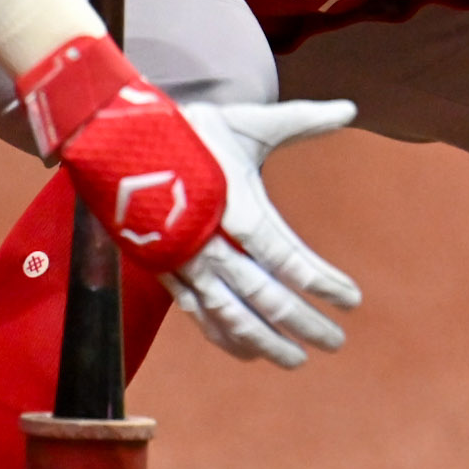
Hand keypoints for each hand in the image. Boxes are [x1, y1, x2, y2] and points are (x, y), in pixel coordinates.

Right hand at [162, 100, 363, 367]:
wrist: (115, 136)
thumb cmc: (190, 129)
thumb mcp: (247, 120)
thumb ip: (301, 120)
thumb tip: (350, 108)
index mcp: (234, 205)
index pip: (285, 255)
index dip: (319, 281)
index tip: (353, 300)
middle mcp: (208, 241)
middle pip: (262, 294)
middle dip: (301, 323)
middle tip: (336, 343)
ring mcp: (183, 261)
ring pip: (228, 314)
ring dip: (264, 340)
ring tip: (298, 360)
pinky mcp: (164, 269)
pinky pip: (197, 313)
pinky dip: (224, 336)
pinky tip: (249, 354)